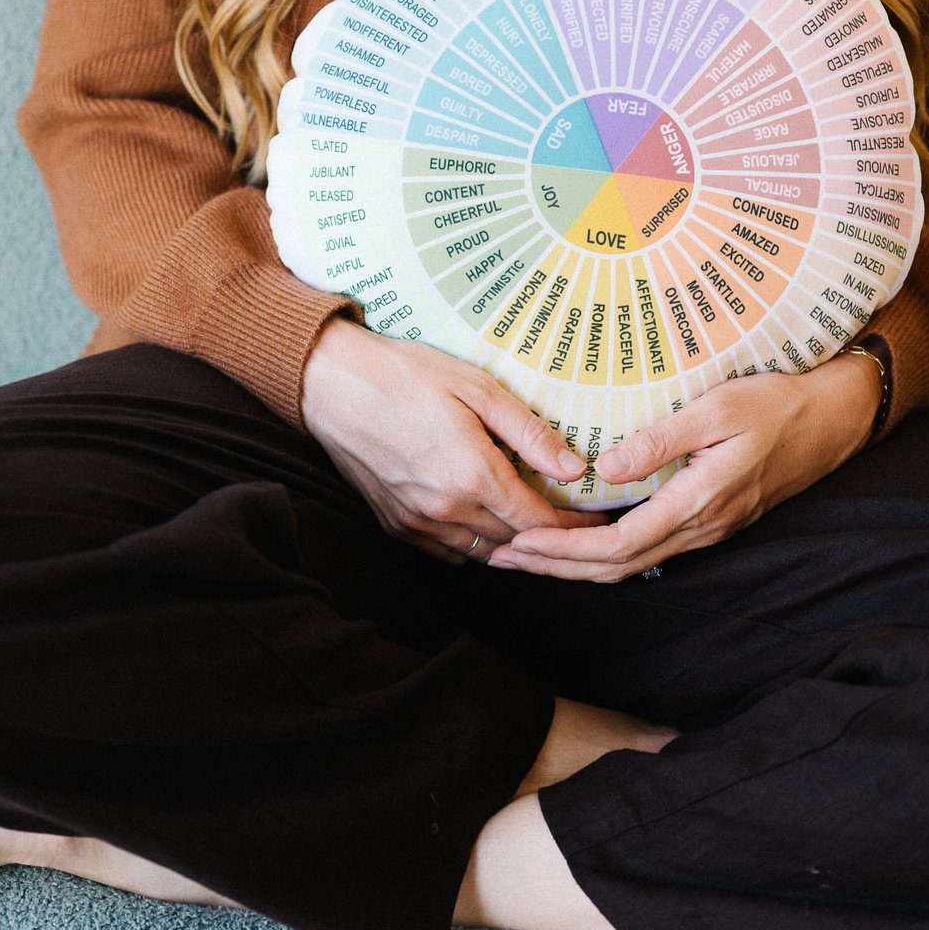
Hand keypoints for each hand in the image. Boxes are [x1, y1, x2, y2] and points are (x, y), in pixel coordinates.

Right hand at [301, 320, 607, 562]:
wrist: (330, 384)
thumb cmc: (404, 375)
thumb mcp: (477, 388)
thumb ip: (529, 433)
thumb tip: (574, 469)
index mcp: (472, 475)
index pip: (539, 521)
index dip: (574, 525)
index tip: (597, 521)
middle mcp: (445, 509)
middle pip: (514, 541)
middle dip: (548, 535)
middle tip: (573, 519)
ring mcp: (416, 521)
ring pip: (481, 553)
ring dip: (510, 543)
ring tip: (532, 523)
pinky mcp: (394, 523)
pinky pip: (446, 554)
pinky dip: (472, 546)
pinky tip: (482, 521)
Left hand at [488, 352, 879, 582]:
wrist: (831, 420)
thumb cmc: (775, 405)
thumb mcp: (715, 409)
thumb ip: (659, 439)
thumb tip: (603, 469)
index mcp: (698, 503)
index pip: (618, 547)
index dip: (564, 552)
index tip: (520, 544)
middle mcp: (701, 528)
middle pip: (616, 568)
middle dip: (556, 568)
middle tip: (503, 557)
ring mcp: (707, 529)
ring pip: (631, 564)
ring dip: (577, 565)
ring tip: (529, 554)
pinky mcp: (709, 520)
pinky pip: (648, 549)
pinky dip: (605, 553)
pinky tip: (578, 539)